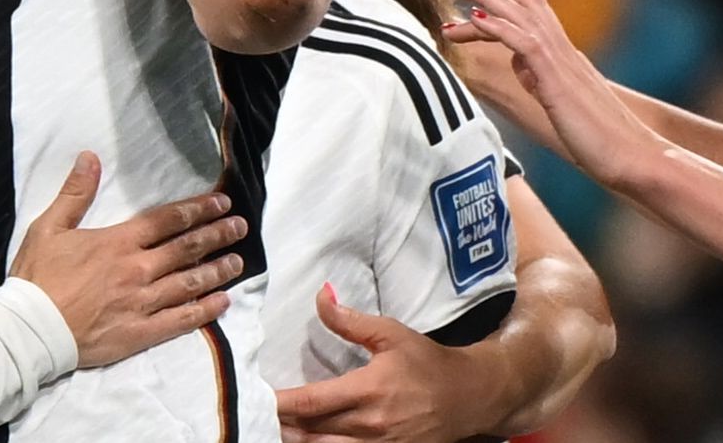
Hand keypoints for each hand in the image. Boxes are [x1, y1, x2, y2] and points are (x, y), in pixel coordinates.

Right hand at [10, 153, 244, 367]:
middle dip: (217, 235)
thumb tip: (90, 157)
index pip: (167, 221)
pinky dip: (204, 310)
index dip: (197, 210)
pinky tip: (222, 302)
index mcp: (118, 243)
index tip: (221, 203)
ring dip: (217, 270)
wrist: (31, 329)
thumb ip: (74, 193)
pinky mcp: (140, 333)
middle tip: (240, 226)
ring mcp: (142, 303)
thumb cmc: (37, 277)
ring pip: (189, 283)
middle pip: (186, 249)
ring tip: (238, 261)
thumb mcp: (48, 227)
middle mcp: (137, 270)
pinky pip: (181, 321)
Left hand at [277, 285, 497, 442]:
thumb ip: (350, 320)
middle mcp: (371, 424)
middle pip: (312, 433)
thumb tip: (321, 294)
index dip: (281, 403)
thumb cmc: (427, 362)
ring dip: (297, 442)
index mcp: (369, 390)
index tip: (256, 397)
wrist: (470, 396)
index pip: (313, 402)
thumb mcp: (391, 333)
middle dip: (281, 426)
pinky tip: (306, 441)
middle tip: (252, 416)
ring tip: (272, 430)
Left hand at [445, 0, 660, 188]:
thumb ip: (539, 78)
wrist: (635, 159)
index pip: (529, 8)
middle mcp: (563, 49)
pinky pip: (524, 43)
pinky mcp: (558, 82)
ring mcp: (561, 63)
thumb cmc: (599, 137)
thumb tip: (518, 65)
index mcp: (563, 53)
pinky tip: (472, 17)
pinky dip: (497, 26)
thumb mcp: (560, 99)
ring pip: (521, 12)